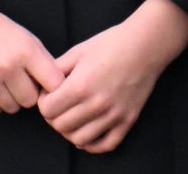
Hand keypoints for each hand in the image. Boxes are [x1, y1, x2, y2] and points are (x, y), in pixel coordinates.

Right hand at [0, 0, 63, 118]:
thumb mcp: (27, 37)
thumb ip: (43, 62)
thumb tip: (57, 90)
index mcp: (26, 50)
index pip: (53, 84)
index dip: (52, 87)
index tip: (46, 85)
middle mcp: (7, 65)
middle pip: (30, 101)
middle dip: (28, 93)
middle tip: (20, 80)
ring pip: (11, 108)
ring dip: (10, 99)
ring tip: (4, 82)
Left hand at [38, 0, 187, 153]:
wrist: (145, 45)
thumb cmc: (112, 43)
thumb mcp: (79, 50)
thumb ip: (57, 69)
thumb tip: (43, 84)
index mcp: (81, 85)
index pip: (48, 110)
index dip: (43, 102)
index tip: (48, 95)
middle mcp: (97, 104)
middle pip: (61, 126)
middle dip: (54, 117)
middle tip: (58, 105)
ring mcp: (114, 115)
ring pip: (80, 139)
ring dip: (70, 131)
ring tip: (72, 117)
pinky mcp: (127, 121)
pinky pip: (105, 145)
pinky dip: (92, 144)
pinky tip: (87, 132)